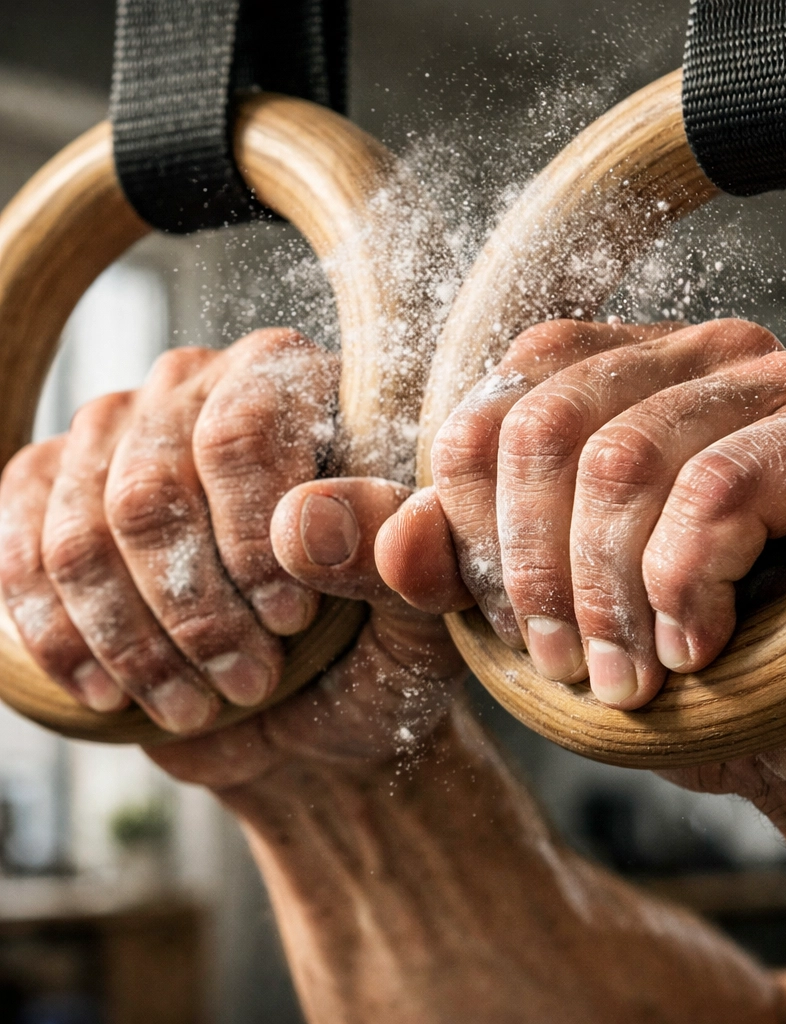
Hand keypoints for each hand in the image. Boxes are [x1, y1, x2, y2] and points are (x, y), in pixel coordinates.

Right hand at [0, 330, 461, 766]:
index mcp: (299, 385)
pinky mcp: (55, 494)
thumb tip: (308, 524)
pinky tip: (110, 693)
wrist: (315, 705)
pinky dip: (63, 639)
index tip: (290, 622)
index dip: (253, 536)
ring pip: (84, 533)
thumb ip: (399, 563)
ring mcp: (117, 438)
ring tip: (195, 704)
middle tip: (247, 682)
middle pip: (152, 489)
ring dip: (134, 641)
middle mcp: (200, 390)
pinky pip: (23, 555)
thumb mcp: (420, 620)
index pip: (242, 432)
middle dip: (196, 611)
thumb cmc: (379, 650)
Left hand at [379, 317, 785, 708]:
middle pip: (546, 427)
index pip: (491, 409)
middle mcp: (690, 353)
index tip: (508, 626)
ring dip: (607, 597)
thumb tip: (297, 524)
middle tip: (565, 664)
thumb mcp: (524, 619)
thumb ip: (415, 563)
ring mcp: (775, 379)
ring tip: (628, 678)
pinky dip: (683, 591)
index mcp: (610, 375)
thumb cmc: (670, 663)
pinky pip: (716, 491)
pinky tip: (698, 649)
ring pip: (622, 461)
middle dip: (533, 573)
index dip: (474, 527)